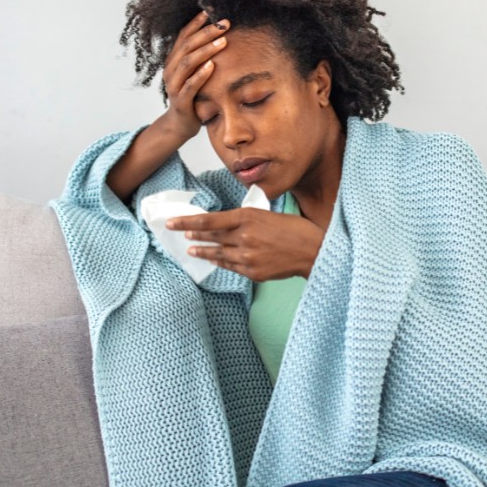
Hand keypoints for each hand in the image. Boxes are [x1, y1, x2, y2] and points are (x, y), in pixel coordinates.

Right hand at [160, 11, 229, 138]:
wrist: (181, 124)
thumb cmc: (193, 96)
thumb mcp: (196, 74)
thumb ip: (202, 57)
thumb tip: (222, 36)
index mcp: (174, 61)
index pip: (183, 36)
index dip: (196, 23)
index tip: (211, 11)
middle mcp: (170, 70)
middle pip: (187, 46)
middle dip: (206, 33)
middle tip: (224, 24)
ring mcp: (173, 86)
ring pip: (187, 63)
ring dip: (205, 50)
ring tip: (223, 42)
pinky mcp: (180, 101)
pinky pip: (189, 86)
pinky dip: (200, 75)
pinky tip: (212, 66)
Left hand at [165, 208, 323, 280]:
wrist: (313, 251)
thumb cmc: (295, 230)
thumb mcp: (268, 214)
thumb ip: (246, 218)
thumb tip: (227, 222)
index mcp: (248, 217)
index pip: (209, 220)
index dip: (188, 221)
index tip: (173, 222)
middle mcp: (244, 236)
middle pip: (211, 236)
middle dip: (192, 234)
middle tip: (178, 232)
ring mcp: (247, 256)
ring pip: (218, 253)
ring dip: (203, 250)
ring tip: (191, 249)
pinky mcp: (252, 272)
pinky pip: (230, 266)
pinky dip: (220, 262)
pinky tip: (213, 259)